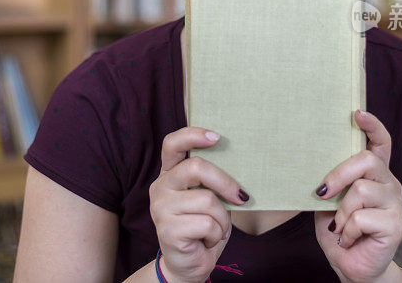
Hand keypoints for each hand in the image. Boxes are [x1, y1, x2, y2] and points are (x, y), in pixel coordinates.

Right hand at [149, 127, 248, 282]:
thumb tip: (240, 162)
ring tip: (215, 229)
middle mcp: (160, 187)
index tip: (216, 137)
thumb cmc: (203, 227)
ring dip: (222, 218)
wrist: (189, 265)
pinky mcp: (168, 230)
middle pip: (196, 167)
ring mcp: (161, 208)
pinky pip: (208, 223)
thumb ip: (212, 180)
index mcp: (169, 174)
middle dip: (225, 182)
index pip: (172, 144)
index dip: (193, 135)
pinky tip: (207, 240)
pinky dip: (217, 233)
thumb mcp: (208, 197)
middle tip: (241, 197)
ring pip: (207, 200)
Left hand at [314, 110, 401, 282]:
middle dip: (338, 175)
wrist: (353, 267)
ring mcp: (395, 203)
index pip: (380, 143)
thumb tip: (311, 160)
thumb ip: (330, 181)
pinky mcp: (396, 225)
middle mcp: (388, 183)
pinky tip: (349, 238)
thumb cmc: (339, 231)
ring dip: (341, 213)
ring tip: (340, 227)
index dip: (372, 126)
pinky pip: (362, 217)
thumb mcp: (329, 201)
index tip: (357, 113)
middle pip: (366, 160)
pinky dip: (347, 230)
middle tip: (322, 194)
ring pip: (361, 191)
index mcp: (373, 175)